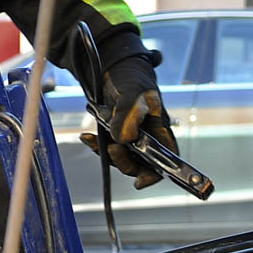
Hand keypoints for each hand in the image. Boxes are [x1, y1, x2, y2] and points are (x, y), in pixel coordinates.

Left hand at [81, 55, 178, 188]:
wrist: (115, 71)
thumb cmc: (133, 81)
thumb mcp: (134, 94)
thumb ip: (129, 115)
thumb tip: (123, 139)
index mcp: (161, 130)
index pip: (166, 159)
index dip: (156, 174)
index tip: (140, 181)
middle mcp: (147, 139)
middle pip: (141, 164)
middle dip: (125, 162)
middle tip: (112, 149)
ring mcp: (130, 139)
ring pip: (122, 158)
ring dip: (107, 153)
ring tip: (92, 138)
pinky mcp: (114, 136)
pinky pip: (106, 147)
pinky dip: (95, 144)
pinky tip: (86, 136)